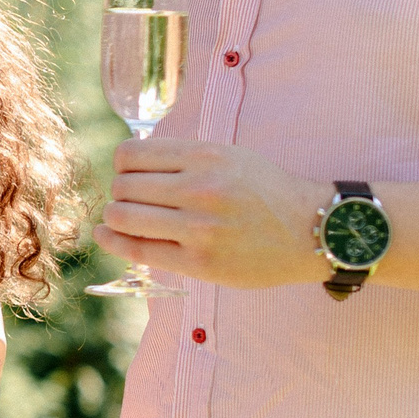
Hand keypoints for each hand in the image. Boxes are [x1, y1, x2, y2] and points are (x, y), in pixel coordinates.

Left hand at [96, 138, 333, 288]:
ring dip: (115, 217)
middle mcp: (201, 189)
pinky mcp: (199, 262)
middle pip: (123, 186)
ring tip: (124, 218)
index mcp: (207, 157)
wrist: (312, 230)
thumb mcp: (230, 157)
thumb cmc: (265, 191)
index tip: (130, 174)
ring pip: (122, 216)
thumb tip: (124, 163)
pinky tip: (106, 235)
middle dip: (120, 193)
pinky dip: (112, 240)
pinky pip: (137, 249)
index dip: (122, 166)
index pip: (130, 155)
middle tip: (133, 201)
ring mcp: (200, 228)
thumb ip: (182, 158)